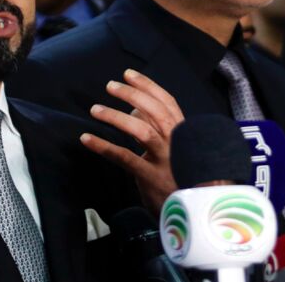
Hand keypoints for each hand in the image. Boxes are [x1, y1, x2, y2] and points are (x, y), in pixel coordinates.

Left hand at [80, 69, 183, 213]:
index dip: (148, 86)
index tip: (129, 74)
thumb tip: (134, 108)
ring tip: (95, 109)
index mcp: (183, 133)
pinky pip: (125, 158)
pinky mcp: (151, 176)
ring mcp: (165, 159)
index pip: (167, 102)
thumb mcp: (174, 148)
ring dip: (116, 117)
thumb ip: (156, 127)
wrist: (197, 210)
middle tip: (110, 86)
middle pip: (155, 110)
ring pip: (141, 130)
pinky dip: (104, 146)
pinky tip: (87, 139)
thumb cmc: (182, 177)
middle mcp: (176, 142)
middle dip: (132, 94)